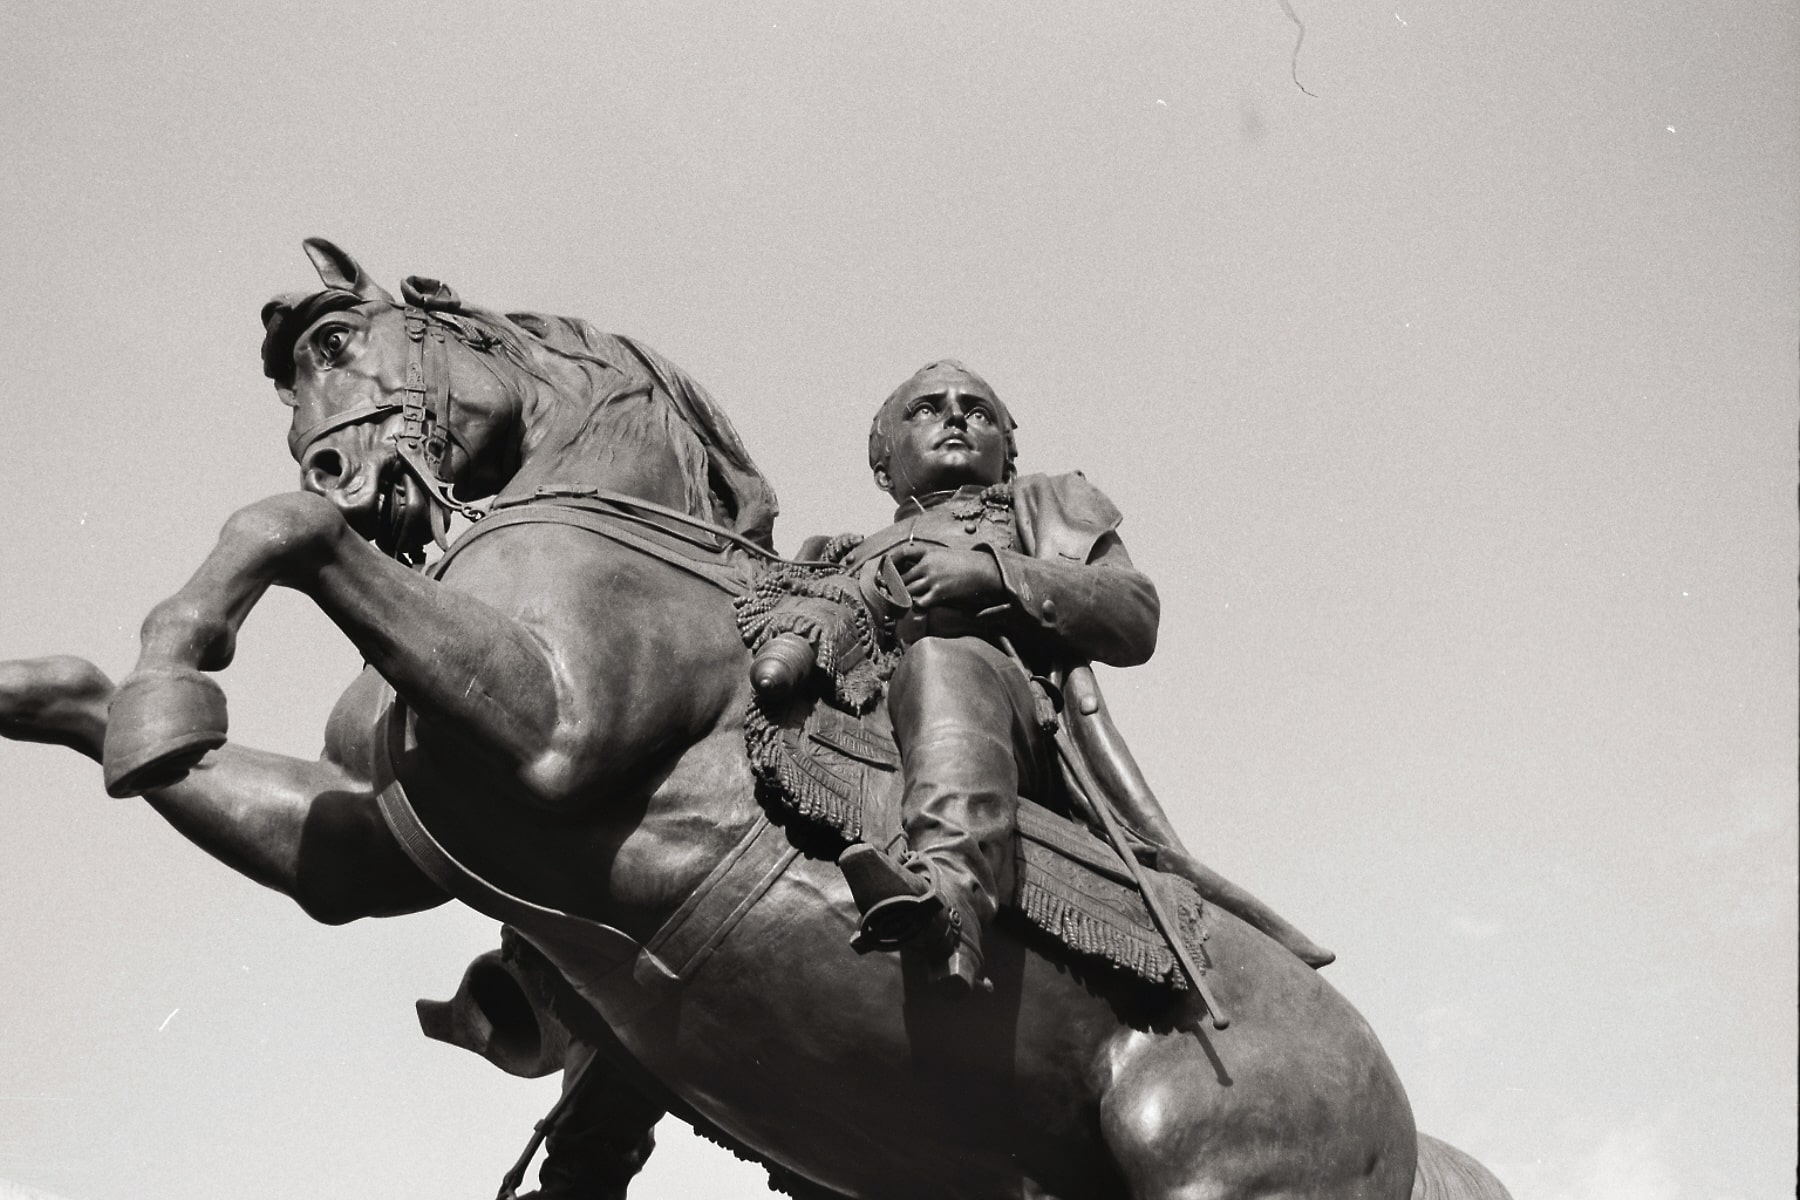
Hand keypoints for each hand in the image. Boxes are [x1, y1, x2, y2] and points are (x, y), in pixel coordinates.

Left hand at [890, 546, 1005, 610]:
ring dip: (905, 599)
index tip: (885, 571)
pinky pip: (919, 603)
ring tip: (903, 604)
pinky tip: (921, 607)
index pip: (902, 553)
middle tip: (891, 594)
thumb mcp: (946, 556)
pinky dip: (917, 607)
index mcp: (929, 552)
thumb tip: (913, 572)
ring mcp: (933, 579)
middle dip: (894, 587)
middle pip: (901, 577)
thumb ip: (929, 561)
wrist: (986, 572)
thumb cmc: (967, 565)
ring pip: (907, 591)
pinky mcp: (939, 593)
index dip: (890, 562)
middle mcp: (928, 564)